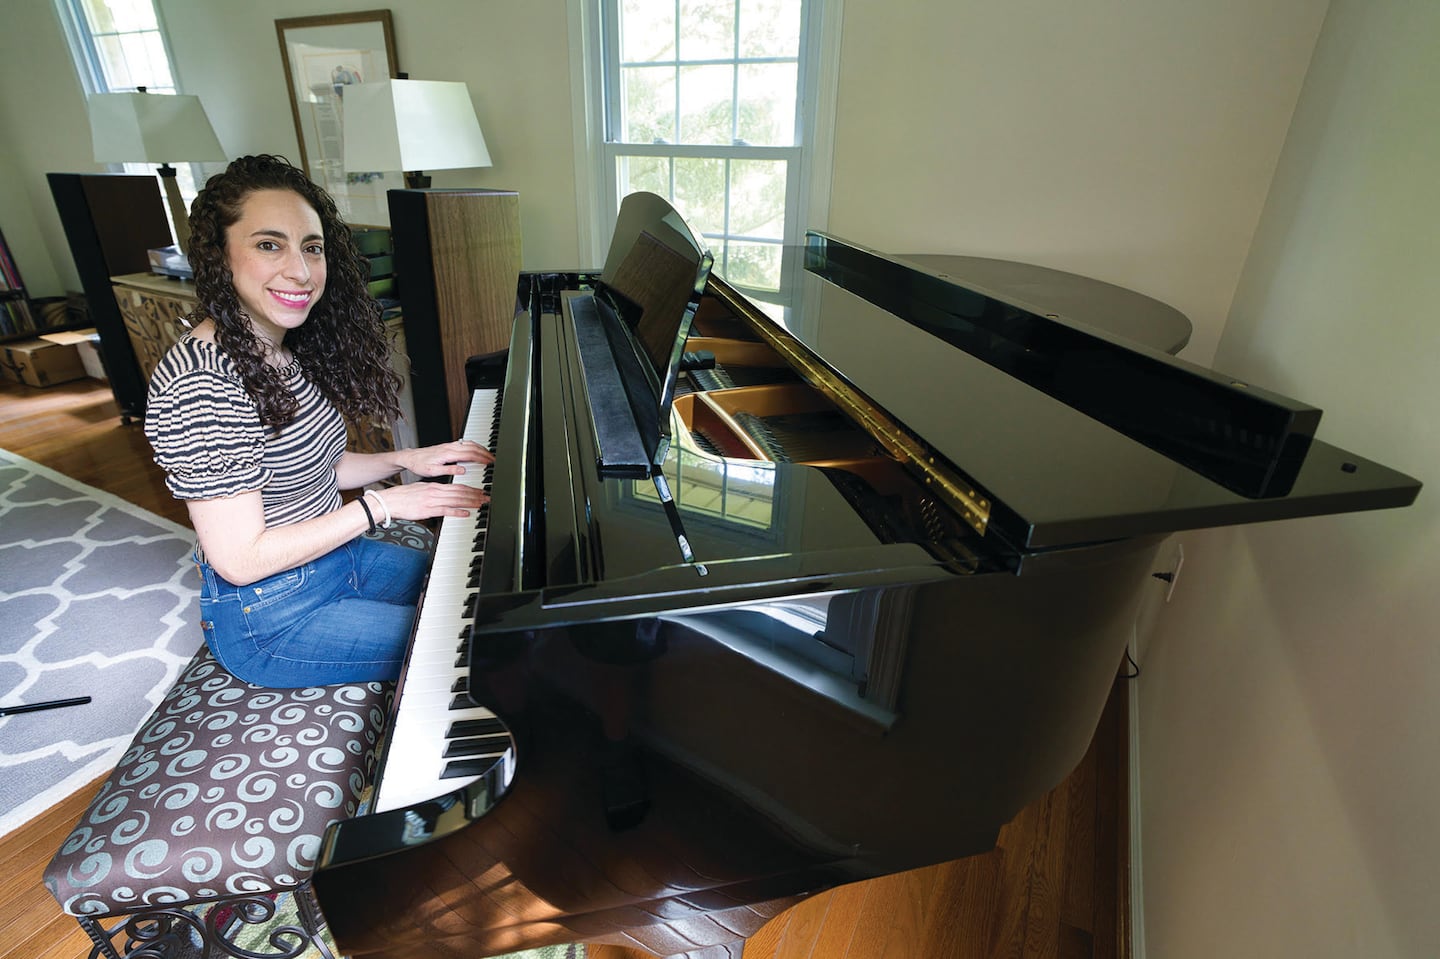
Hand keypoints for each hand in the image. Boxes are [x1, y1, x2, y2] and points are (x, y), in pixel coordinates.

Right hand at [368, 475, 488, 523]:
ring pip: (456, 500)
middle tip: (488, 497)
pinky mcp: (427, 510)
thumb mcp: (421, 490)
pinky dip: (457, 512)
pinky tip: (466, 513)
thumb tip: (445, 495)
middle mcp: (436, 492)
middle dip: (476, 495)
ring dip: (471, 502)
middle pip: (460, 492)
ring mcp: (432, 501)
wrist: (389, 501)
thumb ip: (434, 492)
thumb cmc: (403, 497)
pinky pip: (445, 510)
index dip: (472, 489)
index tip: (482, 491)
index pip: (458, 486)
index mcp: (435, 487)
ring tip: (482, 504)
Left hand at [398, 439, 494, 479]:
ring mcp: (449, 445)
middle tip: (494, 460)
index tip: (490, 463)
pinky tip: (477, 450)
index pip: (469, 454)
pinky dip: (474, 446)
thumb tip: (464, 469)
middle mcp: (449, 447)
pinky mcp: (448, 445)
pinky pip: (465, 443)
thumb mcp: (433, 471)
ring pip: (470, 443)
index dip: (482, 458)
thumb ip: (449, 470)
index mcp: (447, 453)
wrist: (410, 457)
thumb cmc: (420, 465)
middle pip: (472, 447)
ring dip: (481, 448)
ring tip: (489, 455)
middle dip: (485, 453)